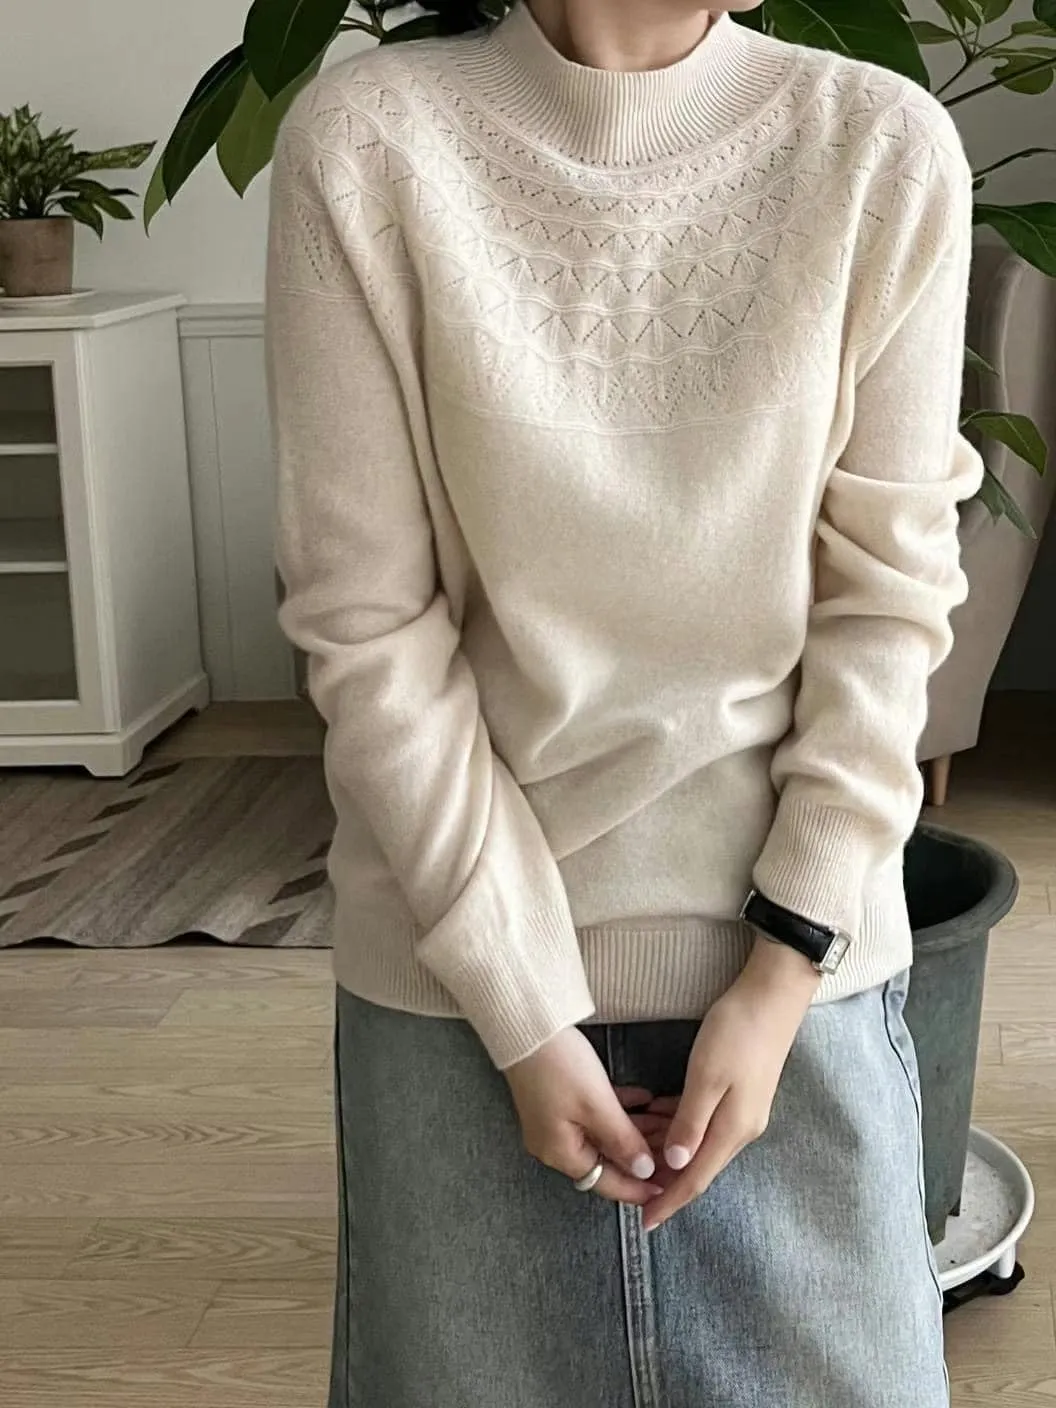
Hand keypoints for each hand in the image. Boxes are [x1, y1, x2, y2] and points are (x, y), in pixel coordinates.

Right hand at [504, 1027, 663, 1205]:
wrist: (526, 1026)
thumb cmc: (559, 1067)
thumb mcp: (597, 1105)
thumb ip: (623, 1141)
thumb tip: (644, 1172)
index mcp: (561, 1153)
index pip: (606, 1183)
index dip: (639, 1188)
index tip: (669, 1191)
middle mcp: (556, 1143)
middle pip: (607, 1160)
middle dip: (642, 1157)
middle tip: (676, 1154)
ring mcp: (557, 1121)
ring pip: (605, 1135)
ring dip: (635, 1132)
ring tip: (669, 1126)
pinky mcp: (560, 1099)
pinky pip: (596, 1114)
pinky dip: (621, 1111)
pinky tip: (645, 1100)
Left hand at [642, 938, 819, 1232]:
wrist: (773, 996)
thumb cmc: (737, 1034)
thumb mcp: (706, 1078)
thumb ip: (690, 1123)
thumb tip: (674, 1165)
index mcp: (733, 1131)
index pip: (694, 1179)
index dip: (668, 1201)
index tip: (643, 1222)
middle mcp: (741, 1129)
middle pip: (696, 1164)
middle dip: (661, 1174)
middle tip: (625, 1175)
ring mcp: (743, 1111)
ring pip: (698, 1142)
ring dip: (667, 1145)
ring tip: (633, 1141)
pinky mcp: (740, 1093)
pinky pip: (703, 1121)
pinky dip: (678, 1122)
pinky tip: (657, 1112)